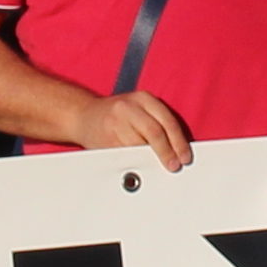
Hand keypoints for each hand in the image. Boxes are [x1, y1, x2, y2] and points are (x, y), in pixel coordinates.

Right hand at [73, 89, 197, 172]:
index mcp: (143, 98)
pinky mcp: (106, 138)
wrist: (83, 115)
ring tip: (157, 168)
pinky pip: (125, 154)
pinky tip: (140, 166)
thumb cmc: (116, 115)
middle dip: (167, 152)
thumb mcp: (138, 109)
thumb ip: (157, 123)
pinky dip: (135, 162)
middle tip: (173, 165)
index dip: (178, 142)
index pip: (167, 121)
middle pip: (155, 132)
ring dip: (151, 160)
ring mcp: (115, 122)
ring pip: (139, 145)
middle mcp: (129, 107)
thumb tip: (177, 150)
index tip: (184, 157)